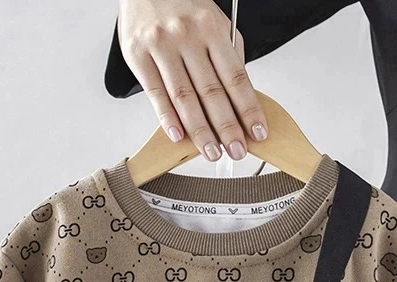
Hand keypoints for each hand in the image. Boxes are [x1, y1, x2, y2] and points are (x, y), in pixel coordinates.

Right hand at [117, 0, 268, 161]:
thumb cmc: (181, 5)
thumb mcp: (212, 21)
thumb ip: (226, 54)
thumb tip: (239, 95)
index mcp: (212, 28)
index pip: (235, 77)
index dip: (248, 108)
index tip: (258, 132)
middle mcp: (187, 37)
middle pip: (211, 92)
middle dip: (227, 127)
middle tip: (237, 151)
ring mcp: (161, 46)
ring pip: (184, 97)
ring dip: (200, 131)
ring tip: (212, 152)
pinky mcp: (138, 55)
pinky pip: (155, 93)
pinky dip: (167, 118)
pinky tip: (179, 137)